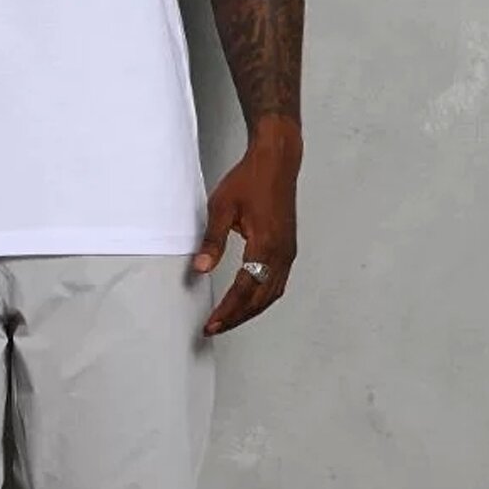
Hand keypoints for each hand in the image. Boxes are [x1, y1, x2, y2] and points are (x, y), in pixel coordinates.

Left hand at [192, 120, 301, 335]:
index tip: (211, 324)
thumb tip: (200, 269)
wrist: (277, 161)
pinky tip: (248, 301)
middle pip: (261, 298)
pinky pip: (278, 283)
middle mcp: (281, 253)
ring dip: (250, 310)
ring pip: (272, 293)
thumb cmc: (250, 180)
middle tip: (215, 327)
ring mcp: (288, 252)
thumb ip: (212, 240)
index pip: (245, 289)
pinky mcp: (288, 248)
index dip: (228, 310)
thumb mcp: (221, 207)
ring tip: (228, 320)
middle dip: (237, 316)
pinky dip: (262, 298)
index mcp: (266, 245)